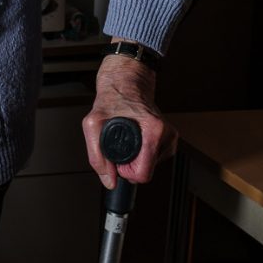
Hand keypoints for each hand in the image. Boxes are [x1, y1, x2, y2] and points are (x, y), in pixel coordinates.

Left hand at [82, 53, 176, 189]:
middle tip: (119, 145)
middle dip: (130, 165)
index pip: (144, 174)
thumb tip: (108, 180)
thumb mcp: (92, 123)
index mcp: (153, 130)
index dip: (126, 172)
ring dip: (136, 158)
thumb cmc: (112, 98)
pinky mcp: (169, 138)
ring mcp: (170, 137)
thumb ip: (97, 156)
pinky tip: (135, 138)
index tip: (117, 161)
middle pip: (147, 171)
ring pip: (151, 166)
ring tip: (126, 138)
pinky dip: (142, 153)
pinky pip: (154, 158)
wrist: (126, 82)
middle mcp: (166, 134)